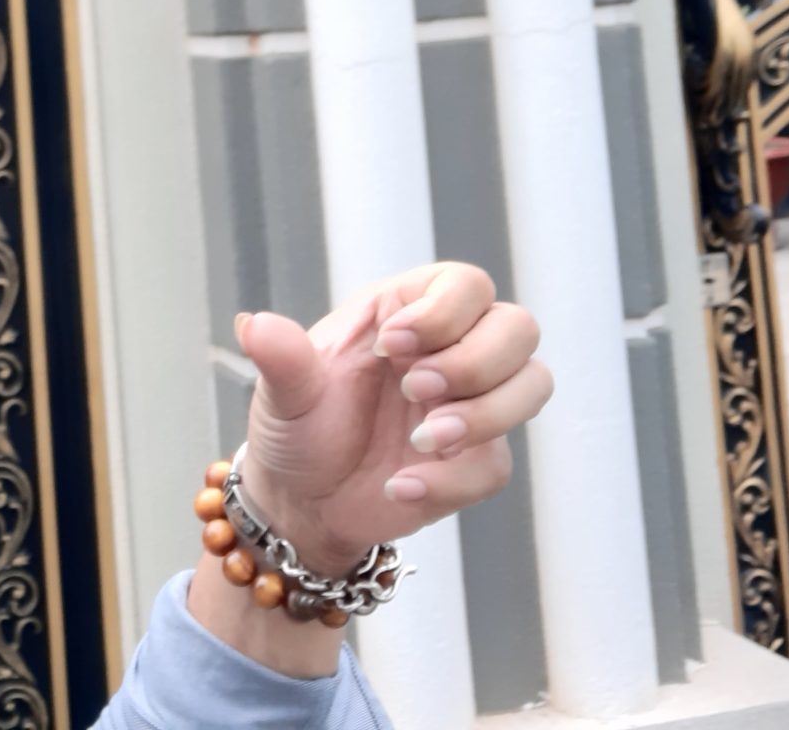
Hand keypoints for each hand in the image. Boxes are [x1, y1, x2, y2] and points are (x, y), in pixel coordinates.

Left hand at [236, 263, 549, 573]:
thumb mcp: (283, 394)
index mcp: (407, 314)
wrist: (300, 503)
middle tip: (414, 389)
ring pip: (533, 384)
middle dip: (475, 361)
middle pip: (517, 327)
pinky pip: (497, 464)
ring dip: (486, 413)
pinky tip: (400, 485)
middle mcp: (450, 352)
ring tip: (424, 438)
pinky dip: (452, 478)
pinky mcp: (475, 461)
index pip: (467, 284)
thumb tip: (254, 326)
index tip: (393, 344)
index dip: (445, 310)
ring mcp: (471, 406)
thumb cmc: (297, 429)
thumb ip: (282, 359)